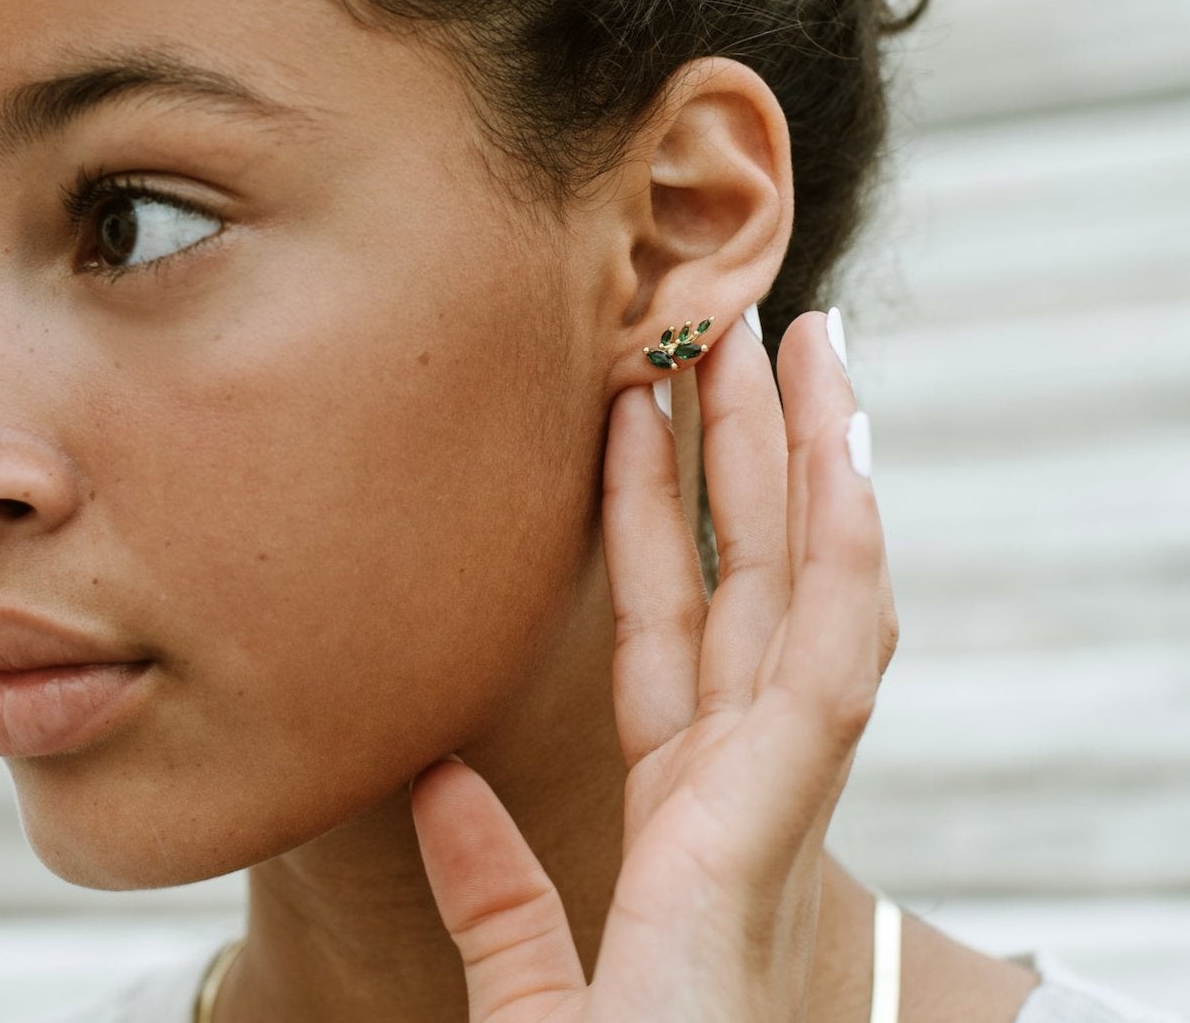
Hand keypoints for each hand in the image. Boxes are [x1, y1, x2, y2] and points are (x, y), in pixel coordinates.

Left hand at [409, 308, 899, 1020]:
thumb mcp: (527, 992)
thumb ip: (492, 894)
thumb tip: (432, 783)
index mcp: (679, 813)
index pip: (671, 621)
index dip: (654, 507)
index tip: (634, 401)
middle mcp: (739, 783)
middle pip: (748, 574)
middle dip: (744, 445)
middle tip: (732, 324)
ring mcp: (773, 787)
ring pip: (802, 581)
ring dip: (803, 458)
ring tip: (794, 340)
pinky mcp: (781, 801)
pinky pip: (833, 647)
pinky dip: (847, 544)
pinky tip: (841, 446)